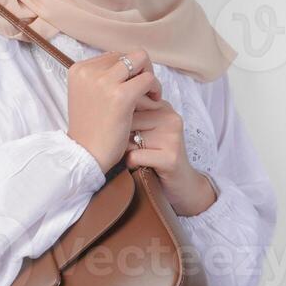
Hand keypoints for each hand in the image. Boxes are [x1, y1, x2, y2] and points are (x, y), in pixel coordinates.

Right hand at [65, 49, 162, 170]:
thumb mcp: (87, 95)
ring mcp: (104, 82)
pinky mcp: (121, 95)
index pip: (113, 56)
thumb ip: (101, 79)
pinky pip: (148, 79)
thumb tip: (126, 64)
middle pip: (128, 55)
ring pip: (141, 60)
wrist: (86, 155)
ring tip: (150, 95)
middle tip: (144, 90)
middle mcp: (89, 71)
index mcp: (79, 70)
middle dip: (140, 71)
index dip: (127, 71)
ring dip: (149, 76)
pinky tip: (153, 102)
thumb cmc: (90, 129)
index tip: (132, 88)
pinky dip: (155, 89)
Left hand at [125, 99, 217, 216]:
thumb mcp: (146, 130)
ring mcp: (172, 137)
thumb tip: (103, 105)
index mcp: (163, 107)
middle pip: (128, 120)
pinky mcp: (170, 157)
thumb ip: (132, 114)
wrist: (183, 184)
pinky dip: (131, 163)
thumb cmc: (157, 155)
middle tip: (132, 148)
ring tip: (138, 156)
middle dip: (122, 136)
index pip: (130, 101)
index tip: (124, 132)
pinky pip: (135, 156)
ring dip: (126, 151)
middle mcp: (170, 118)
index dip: (120, 119)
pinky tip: (140, 166)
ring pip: (129, 139)